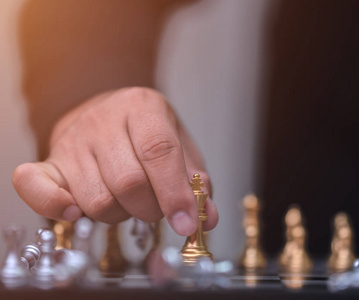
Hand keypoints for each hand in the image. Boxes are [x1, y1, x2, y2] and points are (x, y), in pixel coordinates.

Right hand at [13, 87, 217, 235]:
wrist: (107, 114)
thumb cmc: (148, 135)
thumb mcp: (181, 147)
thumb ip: (196, 181)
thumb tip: (207, 215)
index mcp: (142, 107)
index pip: (158, 152)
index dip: (175, 193)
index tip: (186, 223)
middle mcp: (103, 120)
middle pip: (128, 182)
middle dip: (151, 208)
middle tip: (156, 208)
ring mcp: (73, 141)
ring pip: (97, 199)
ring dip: (120, 214)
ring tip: (128, 201)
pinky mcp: (48, 161)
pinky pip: (36, 188)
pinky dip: (54, 207)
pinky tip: (74, 212)